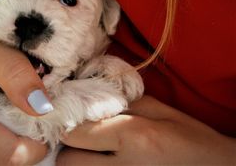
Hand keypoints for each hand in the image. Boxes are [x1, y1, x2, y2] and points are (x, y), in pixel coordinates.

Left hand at [57, 96, 235, 164]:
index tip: (74, 116)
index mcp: (133, 137)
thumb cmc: (190, 139)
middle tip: (82, 136)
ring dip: (77, 161)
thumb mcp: (160, 111)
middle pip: (67, 160)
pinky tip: (101, 162)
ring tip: (92, 151)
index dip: (69, 122)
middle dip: (69, 146)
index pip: (74, 132)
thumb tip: (89, 100)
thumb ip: (122, 103)